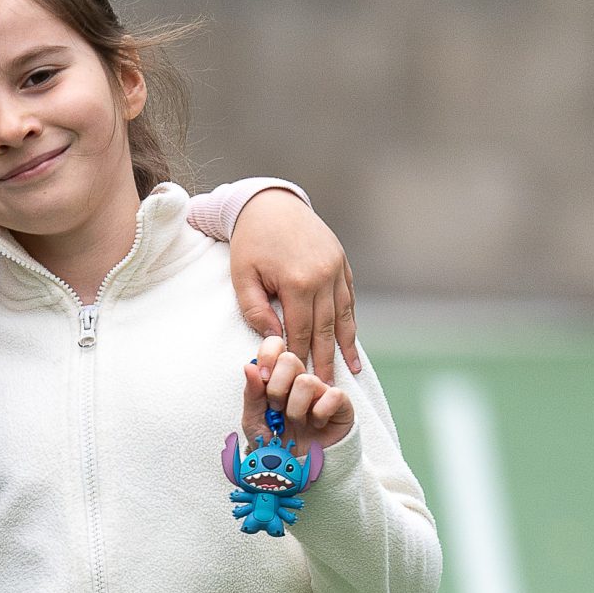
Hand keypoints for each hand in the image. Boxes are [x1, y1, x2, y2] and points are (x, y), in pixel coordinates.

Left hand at [229, 189, 358, 380]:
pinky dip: (349, 320)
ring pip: (343, 315)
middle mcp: (323, 276)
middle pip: (326, 328)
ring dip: (346, 345)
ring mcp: (336, 268)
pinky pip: (348, 298)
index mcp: (298, 282)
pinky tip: (351, 339)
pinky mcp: (341, 262)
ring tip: (350, 370)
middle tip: (327, 389)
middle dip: (327, 360)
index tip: (301, 383)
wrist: (270, 203)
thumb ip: (256, 311)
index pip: (301, 331)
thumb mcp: (242, 277)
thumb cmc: (250, 242)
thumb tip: (273, 341)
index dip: (301, 359)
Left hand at [243, 337, 354, 450]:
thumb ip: (252, 394)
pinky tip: (317, 425)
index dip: (267, 356)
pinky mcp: (341, 403)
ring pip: (306, 381)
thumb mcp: (254, 422)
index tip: (262, 380)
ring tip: (296, 423)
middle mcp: (300, 379)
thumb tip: (249, 365)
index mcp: (278, 377)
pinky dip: (319, 415)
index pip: (275, 345)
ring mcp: (321, 389)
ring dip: (295, 409)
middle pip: (290, 359)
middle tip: (276, 408)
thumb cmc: (276, 444)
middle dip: (277, 387)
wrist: (296, 470)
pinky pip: (332, 395)